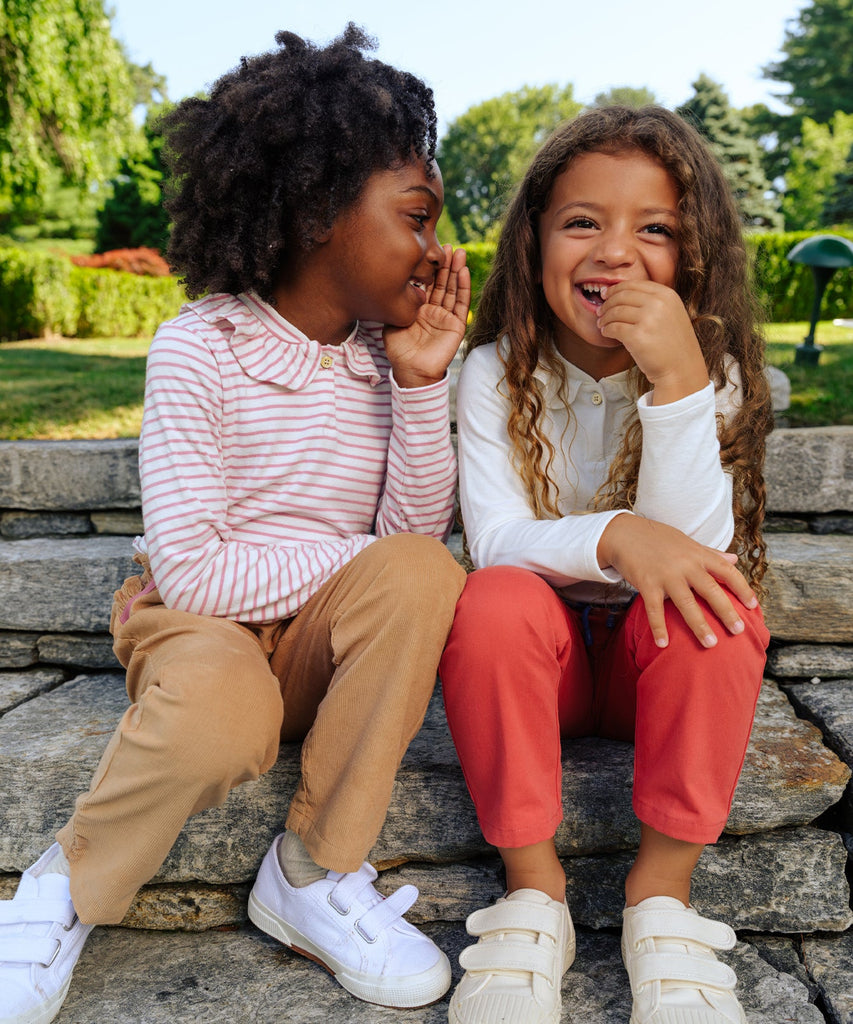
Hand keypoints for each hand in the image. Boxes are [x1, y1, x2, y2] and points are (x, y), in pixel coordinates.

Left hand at [384, 245, 469, 387]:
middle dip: (446, 265)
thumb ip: (398, 302)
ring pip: (454, 290)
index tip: (431, 250)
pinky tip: (464, 272)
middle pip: (443, 283)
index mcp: (420, 309)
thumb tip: (397, 280)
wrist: (410, 369)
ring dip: (457, 271)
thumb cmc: (399, 349)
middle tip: (447, 246)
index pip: (428, 284)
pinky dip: (464, 287)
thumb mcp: (393, 320)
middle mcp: (435, 311)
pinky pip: (461, 304)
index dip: (431, 268)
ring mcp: (446, 317)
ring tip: (459, 253)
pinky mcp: (456, 325)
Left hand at [596, 281, 708, 403]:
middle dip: (607, 303)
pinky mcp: (637, 336)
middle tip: (600, 311)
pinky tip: (606, 333)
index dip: (616, 289)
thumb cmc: (673, 344)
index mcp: (667, 295)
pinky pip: (613, 328)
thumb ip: (652, 301)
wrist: (682, 368)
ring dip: (604, 318)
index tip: (606, 295)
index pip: (634, 285)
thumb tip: (619, 293)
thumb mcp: (671, 313)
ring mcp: (648, 319)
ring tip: (601, 324)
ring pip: (615, 312)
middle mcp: (658, 304)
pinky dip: (606, 329)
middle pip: (622, 296)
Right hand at [597, 513, 757, 648]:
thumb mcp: (687, 542)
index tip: (753, 605)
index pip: (727, 571)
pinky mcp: (646, 584)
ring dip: (699, 625)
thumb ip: (710, 553)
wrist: (625, 533)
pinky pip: (655, 609)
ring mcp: (666, 575)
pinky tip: (663, 644)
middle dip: (726, 612)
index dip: (742, 588)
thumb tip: (734, 560)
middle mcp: (685, 565)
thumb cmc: (658, 539)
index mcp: (698, 555)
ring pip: (686, 603)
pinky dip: (659, 627)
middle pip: (711, 590)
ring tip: (710, 644)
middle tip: (738, 631)